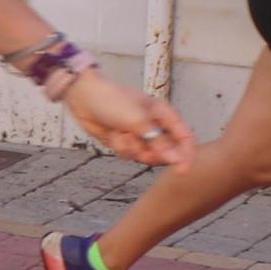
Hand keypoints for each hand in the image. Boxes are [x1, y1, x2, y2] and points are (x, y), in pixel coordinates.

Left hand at [63, 67, 192, 169]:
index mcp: (165, 115)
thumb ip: (158, 142)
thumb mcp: (138, 121)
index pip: (186, 139)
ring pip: (146, 156)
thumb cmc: (113, 101)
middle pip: (167, 153)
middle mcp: (156, 126)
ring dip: (132, 148)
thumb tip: (176, 160)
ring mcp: (140, 135)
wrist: (83, 98)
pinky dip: (120, 146)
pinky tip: (112, 134)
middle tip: (142, 149)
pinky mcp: (125, 142)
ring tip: (122, 133)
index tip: (181, 171)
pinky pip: (129, 154)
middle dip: (153, 154)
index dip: (187, 156)